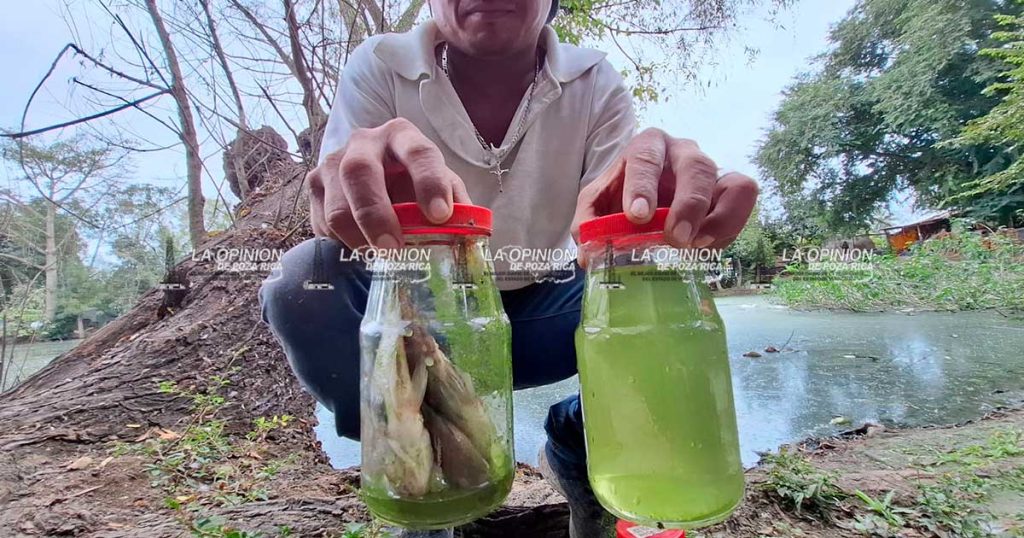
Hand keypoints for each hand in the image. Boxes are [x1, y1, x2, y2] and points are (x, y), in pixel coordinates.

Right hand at [307, 118, 470, 248]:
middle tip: (393, 247)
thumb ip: (458, 206)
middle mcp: (364, 142)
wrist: (378, 181)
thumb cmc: (414, 185)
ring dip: (357, 238)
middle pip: (360, 172)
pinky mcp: (315, 187)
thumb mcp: (441, 187)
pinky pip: (322, 223)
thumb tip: (469, 233)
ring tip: (378, 256)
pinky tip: (360, 246)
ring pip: (336, 205)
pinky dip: (342, 243)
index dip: (429, 183)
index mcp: (402, 136)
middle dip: (376, 214)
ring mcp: (333, 162)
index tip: (440, 216)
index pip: (417, 152)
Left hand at [572, 128, 757, 248]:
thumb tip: (589, 256)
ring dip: (717, 218)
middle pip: (696, 166)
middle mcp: (683, 152)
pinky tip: (708, 245)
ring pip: (730, 182)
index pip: (646, 156)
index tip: (638, 216)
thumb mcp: (597, 205)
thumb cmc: (621, 197)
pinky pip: (744, 197)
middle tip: (675, 237)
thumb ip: (588, 225)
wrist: (644, 201)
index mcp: (647, 146)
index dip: (643, 186)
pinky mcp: (729, 191)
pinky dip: (732, 222)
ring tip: (696, 245)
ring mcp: (711, 171)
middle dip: (688, 204)